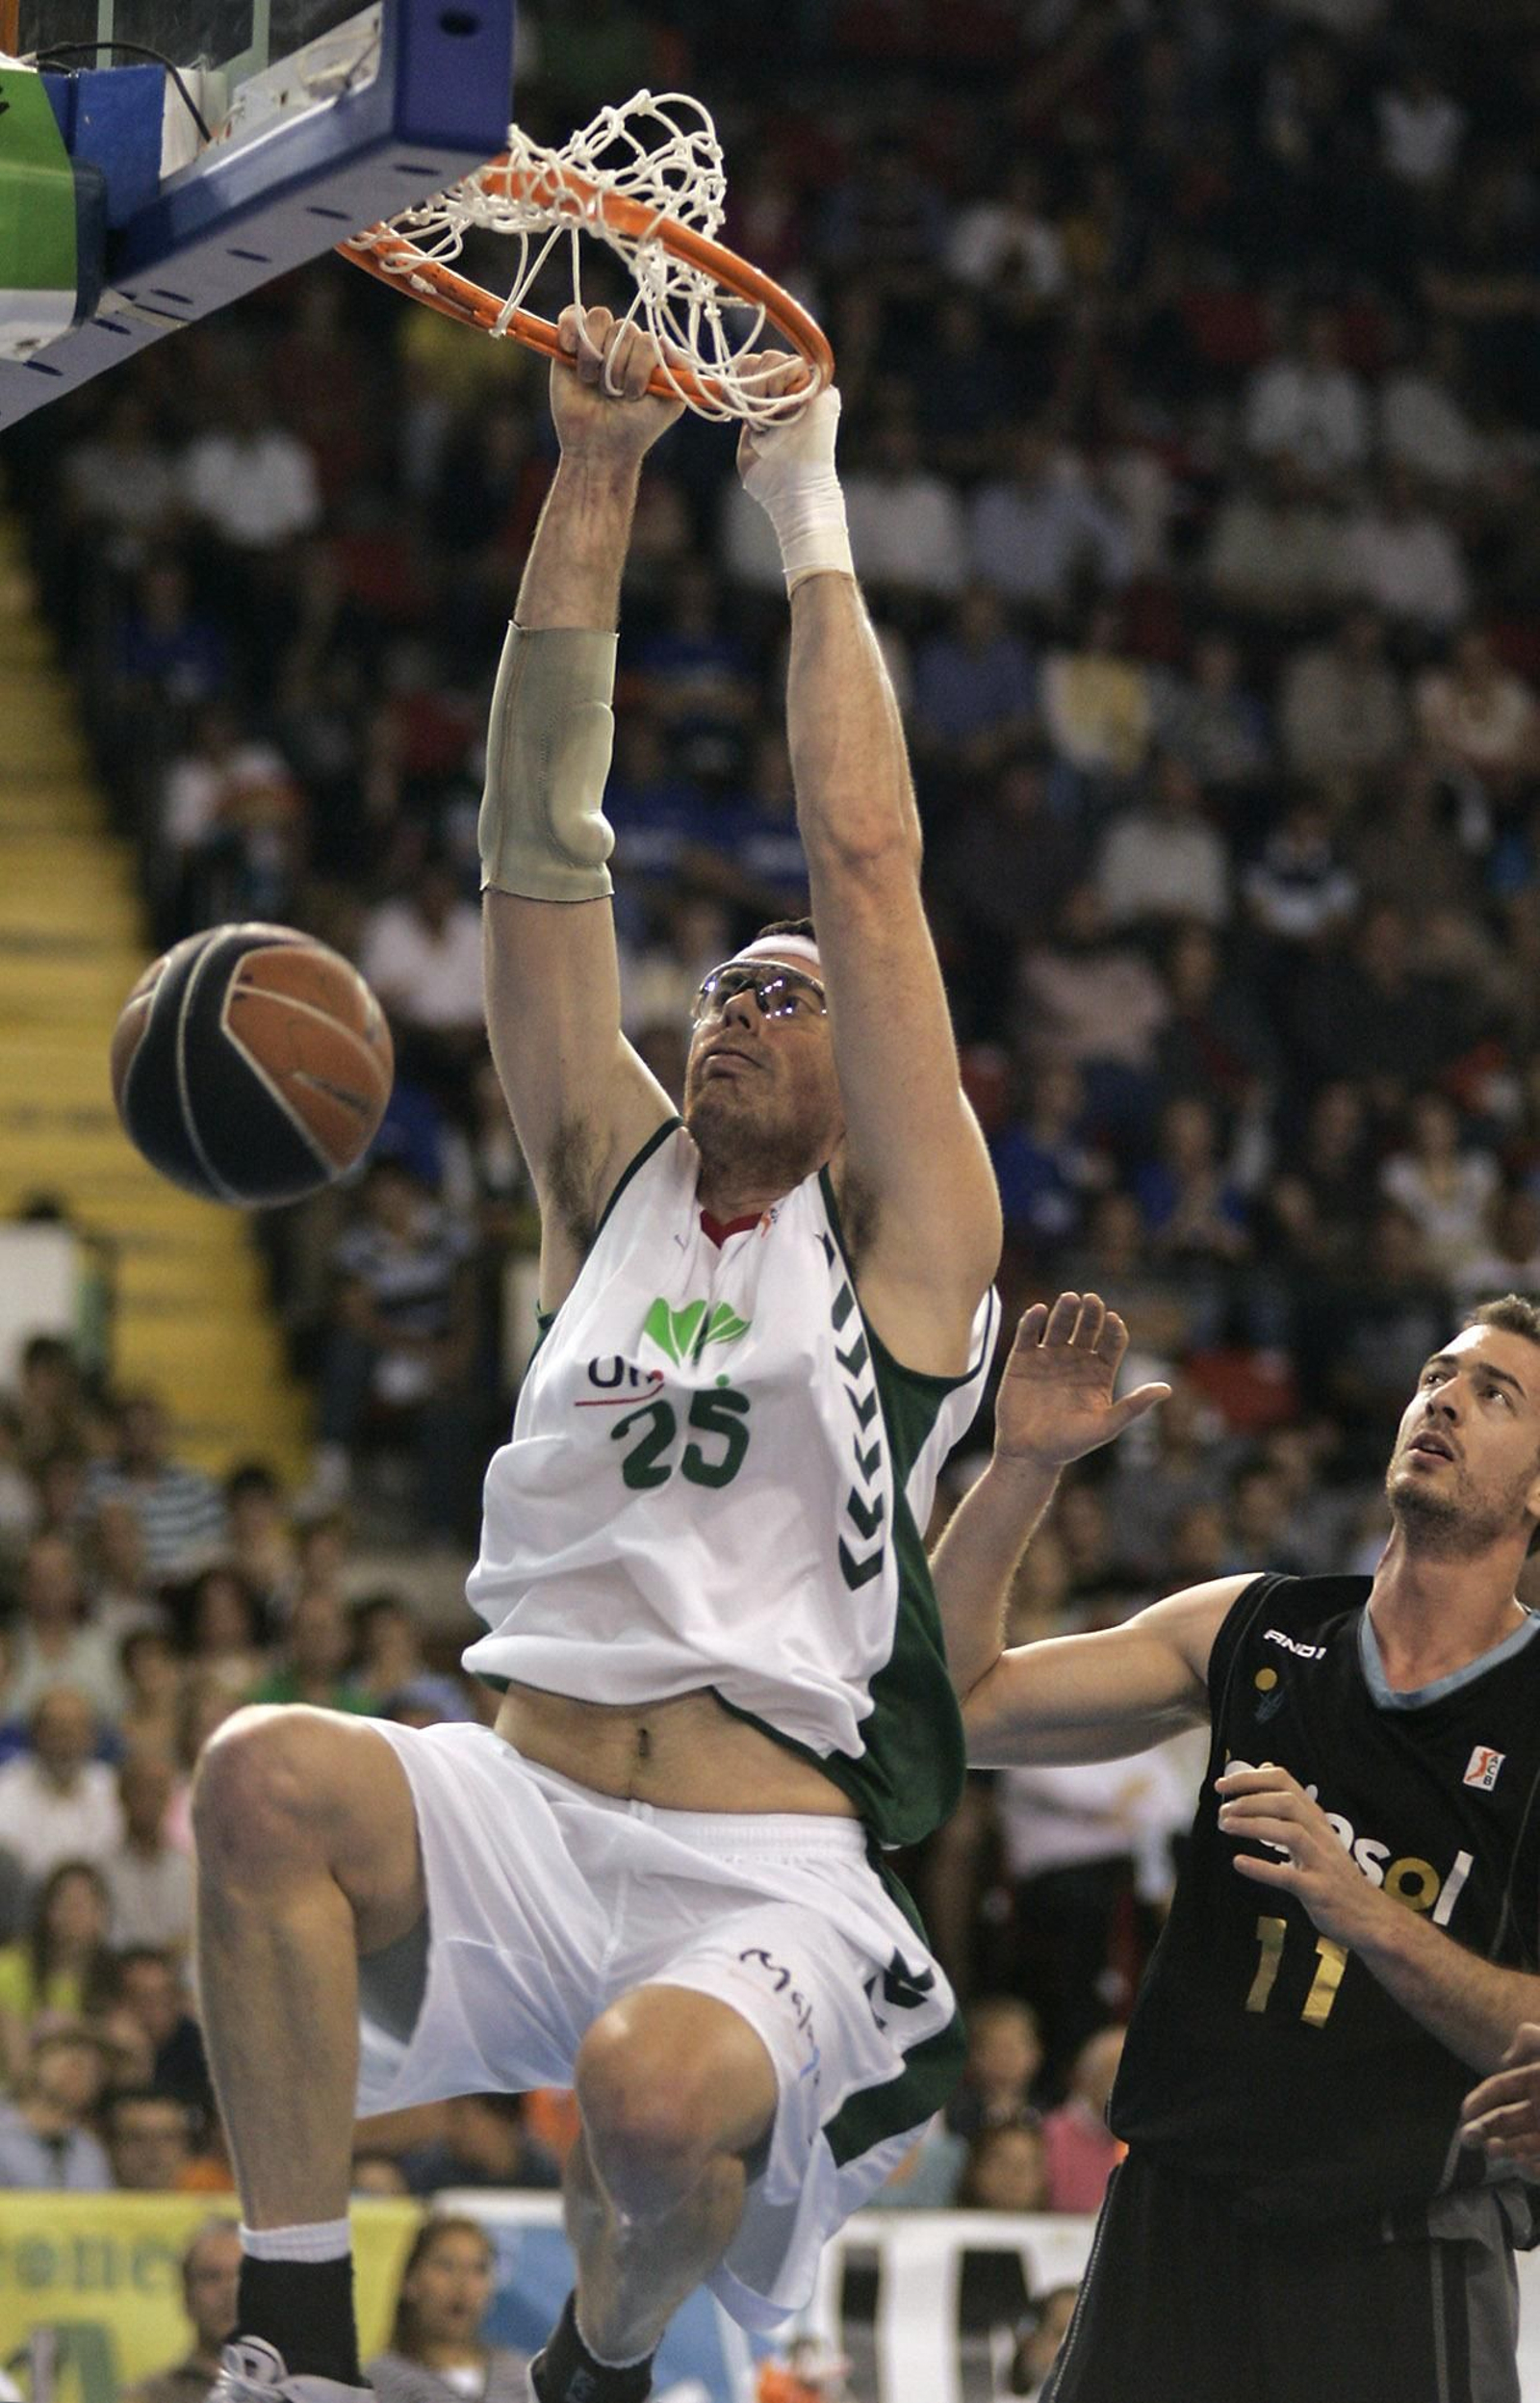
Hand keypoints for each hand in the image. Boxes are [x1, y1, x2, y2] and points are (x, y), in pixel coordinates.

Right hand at [550, 304, 683, 460]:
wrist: (598, 447)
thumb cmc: (635, 428)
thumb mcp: (669, 403)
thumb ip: (679, 369)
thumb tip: (664, 339)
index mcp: (650, 354)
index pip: (649, 338)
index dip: (640, 365)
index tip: (635, 394)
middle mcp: (626, 343)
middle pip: (624, 328)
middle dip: (617, 366)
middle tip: (611, 393)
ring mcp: (598, 341)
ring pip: (600, 318)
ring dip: (594, 353)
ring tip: (590, 381)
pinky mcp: (569, 343)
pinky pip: (572, 315)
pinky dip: (571, 329)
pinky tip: (570, 350)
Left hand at [734, 352, 828, 485]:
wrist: (796, 492)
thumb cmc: (772, 480)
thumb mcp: (749, 445)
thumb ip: (747, 420)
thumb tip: (737, 398)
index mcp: (774, 403)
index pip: (750, 368)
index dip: (739, 383)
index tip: (740, 412)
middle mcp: (792, 392)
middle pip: (760, 358)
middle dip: (749, 387)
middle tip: (757, 419)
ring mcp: (808, 388)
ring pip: (773, 357)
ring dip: (762, 389)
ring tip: (770, 418)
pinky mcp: (822, 389)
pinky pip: (794, 364)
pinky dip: (780, 386)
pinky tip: (783, 412)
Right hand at [992, 1292, 1169, 1471]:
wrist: (1028, 1454)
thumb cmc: (1069, 1444)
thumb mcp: (1105, 1426)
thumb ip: (1133, 1406)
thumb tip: (1167, 1389)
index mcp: (1099, 1372)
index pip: (1112, 1341)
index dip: (1113, 1329)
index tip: (1113, 1320)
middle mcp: (1076, 1360)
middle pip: (1087, 1328)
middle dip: (1091, 1313)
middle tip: (1091, 1300)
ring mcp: (1049, 1357)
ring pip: (1059, 1325)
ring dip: (1065, 1311)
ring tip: (1069, 1299)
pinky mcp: (1022, 1359)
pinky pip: (1028, 1334)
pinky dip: (1033, 1321)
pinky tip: (1039, 1311)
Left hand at [1215, 1762, 1379, 1946]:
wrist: (1370, 1916)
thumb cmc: (1335, 1874)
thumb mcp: (1315, 1832)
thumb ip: (1290, 1803)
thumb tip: (1265, 1767)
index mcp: (1315, 1818)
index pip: (1284, 1782)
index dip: (1251, 1778)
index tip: (1222, 1785)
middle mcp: (1320, 1834)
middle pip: (1286, 1802)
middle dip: (1249, 1800)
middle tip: (1222, 1811)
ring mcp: (1322, 1862)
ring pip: (1290, 1832)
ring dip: (1253, 1826)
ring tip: (1226, 1827)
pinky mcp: (1319, 1890)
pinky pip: (1290, 1877)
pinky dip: (1263, 1868)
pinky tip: (1239, 1862)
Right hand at [1460, 2024, 1539, 2160]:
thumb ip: (1529, 2039)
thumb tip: (1504, 2062)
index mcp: (1535, 2081)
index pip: (1500, 2089)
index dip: (1480, 2099)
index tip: (1465, 2112)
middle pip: (1504, 2121)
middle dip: (1482, 2129)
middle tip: (1467, 2139)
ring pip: (1521, 2147)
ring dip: (1503, 2151)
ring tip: (1492, 2149)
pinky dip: (1531, 2170)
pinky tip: (1522, 2162)